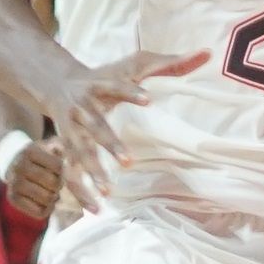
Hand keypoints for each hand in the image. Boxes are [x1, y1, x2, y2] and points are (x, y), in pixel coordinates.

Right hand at [1, 138, 66, 220]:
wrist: (12, 163)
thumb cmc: (37, 156)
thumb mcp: (47, 146)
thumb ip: (60, 146)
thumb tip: (65, 154)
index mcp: (29, 152)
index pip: (58, 167)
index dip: (62, 171)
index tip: (58, 171)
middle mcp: (19, 167)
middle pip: (54, 183)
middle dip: (59, 185)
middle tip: (55, 183)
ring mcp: (14, 184)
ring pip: (48, 199)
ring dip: (54, 197)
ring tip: (51, 192)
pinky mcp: (12, 199)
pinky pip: (40, 212)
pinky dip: (47, 208)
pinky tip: (45, 202)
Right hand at [50, 47, 206, 213]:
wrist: (56, 82)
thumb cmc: (104, 75)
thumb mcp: (134, 64)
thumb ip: (170, 62)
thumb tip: (208, 53)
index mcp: (100, 85)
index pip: (115, 86)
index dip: (130, 92)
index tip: (149, 99)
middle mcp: (83, 108)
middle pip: (95, 127)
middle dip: (109, 144)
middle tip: (127, 162)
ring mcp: (71, 130)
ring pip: (79, 153)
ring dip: (92, 172)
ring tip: (108, 192)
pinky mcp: (66, 147)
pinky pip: (70, 172)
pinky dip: (80, 191)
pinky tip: (95, 210)